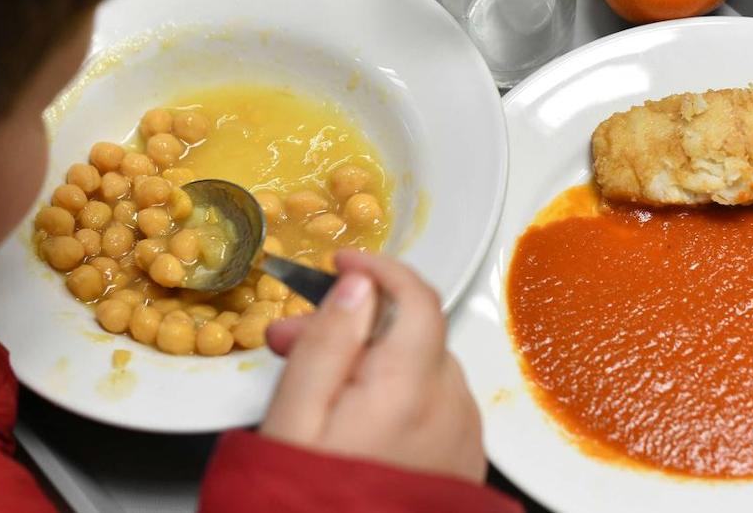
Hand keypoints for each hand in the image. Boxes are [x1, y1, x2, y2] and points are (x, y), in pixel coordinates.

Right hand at [259, 249, 486, 482]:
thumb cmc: (305, 504)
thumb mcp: (295, 419)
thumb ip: (330, 343)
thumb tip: (360, 283)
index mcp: (410, 388)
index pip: (417, 297)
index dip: (380, 268)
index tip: (343, 264)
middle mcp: (451, 409)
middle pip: (413, 335)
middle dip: (355, 324)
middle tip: (290, 339)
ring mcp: (462, 442)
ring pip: (422, 372)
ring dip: (374, 362)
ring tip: (314, 389)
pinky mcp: (461, 470)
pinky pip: (434, 410)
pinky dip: (398, 398)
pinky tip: (355, 421)